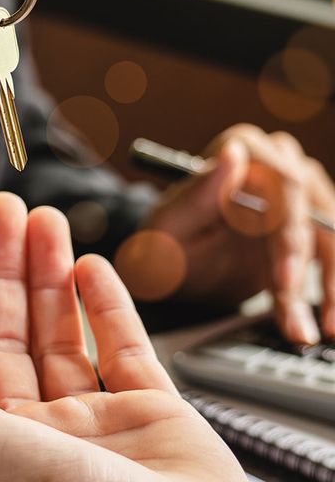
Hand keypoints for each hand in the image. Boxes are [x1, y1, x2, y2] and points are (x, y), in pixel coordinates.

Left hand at [0, 193, 279, 481]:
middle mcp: (30, 439)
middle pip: (6, 337)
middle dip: (2, 270)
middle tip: (3, 210)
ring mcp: (93, 428)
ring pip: (62, 337)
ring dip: (49, 278)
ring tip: (46, 221)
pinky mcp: (154, 420)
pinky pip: (123, 351)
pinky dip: (106, 308)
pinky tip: (92, 268)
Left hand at [143, 124, 334, 342]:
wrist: (174, 267)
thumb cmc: (163, 243)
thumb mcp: (167, 226)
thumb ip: (196, 193)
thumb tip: (232, 154)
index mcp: (244, 150)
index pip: (283, 184)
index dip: (288, 232)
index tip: (282, 278)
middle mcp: (280, 164)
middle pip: (310, 215)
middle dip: (304, 273)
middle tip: (293, 317)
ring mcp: (302, 196)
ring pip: (328, 240)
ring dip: (327, 289)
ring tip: (312, 330)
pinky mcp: (313, 227)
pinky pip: (330, 258)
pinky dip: (329, 294)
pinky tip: (324, 324)